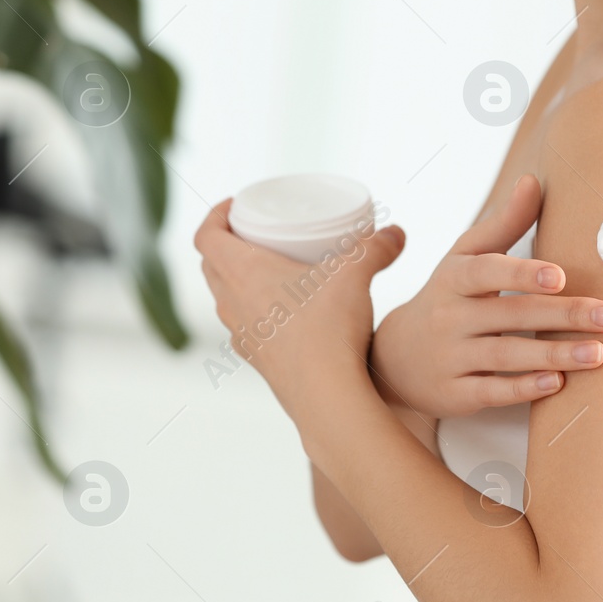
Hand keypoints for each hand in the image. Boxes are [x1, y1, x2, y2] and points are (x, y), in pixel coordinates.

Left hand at [195, 199, 405, 423]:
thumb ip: (376, 248)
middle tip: (258, 234)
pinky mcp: (258, 361)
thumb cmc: (328, 328)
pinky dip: (258, 313)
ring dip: (240, 281)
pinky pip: (246, 328)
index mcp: (241, 272)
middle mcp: (231, 304)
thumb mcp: (355, 274)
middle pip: (212, 266)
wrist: (325, 395)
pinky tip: (289, 315)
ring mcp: (241, 336)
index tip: (234, 206)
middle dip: (228, 245)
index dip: (214, 216)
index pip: (206, 236)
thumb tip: (397, 234)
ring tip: (274, 272)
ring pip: (226, 299)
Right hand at [371, 174, 602, 418]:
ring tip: (598, 353)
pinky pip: (491, 391)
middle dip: (564, 315)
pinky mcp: (454, 393)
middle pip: (510, 314)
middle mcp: (450, 317)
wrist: (396, 357)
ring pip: (506, 355)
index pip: (486, 272)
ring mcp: (450, 357)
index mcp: (455, 278)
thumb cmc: (448, 298)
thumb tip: (533, 181)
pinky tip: (557, 384)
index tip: (559, 276)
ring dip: (554, 354)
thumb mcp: (465, 258)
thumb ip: (503, 224)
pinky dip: (524, 388)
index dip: (521, 274)